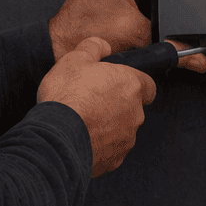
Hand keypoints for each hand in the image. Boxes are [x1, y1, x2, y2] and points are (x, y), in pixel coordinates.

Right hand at [37, 36, 154, 176]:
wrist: (57, 136)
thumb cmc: (67, 98)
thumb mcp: (74, 59)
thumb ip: (93, 47)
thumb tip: (101, 45)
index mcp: (130, 85)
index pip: (148, 84)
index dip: (134, 82)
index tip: (120, 84)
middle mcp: (134, 113)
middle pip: (132, 107)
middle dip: (116, 104)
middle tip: (92, 100)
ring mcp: (126, 138)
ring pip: (122, 129)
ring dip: (107, 125)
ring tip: (83, 120)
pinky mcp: (115, 159)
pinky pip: (110, 149)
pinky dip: (99, 143)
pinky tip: (81, 137)